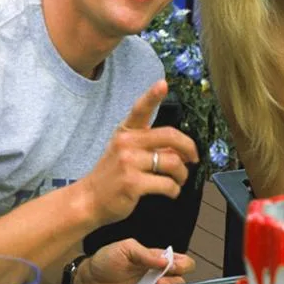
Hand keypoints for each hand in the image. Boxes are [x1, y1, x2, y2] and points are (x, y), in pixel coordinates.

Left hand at [75, 238, 194, 283]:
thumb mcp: (124, 248)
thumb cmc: (104, 261)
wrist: (86, 282)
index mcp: (154, 259)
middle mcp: (155, 275)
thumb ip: (144, 253)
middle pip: (180, 279)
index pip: (180, 261)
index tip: (172, 265)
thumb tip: (166, 259)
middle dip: (177, 277)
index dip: (182, 263)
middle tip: (163, 277)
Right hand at [81, 79, 198, 226]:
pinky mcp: (133, 183)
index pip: (140, 109)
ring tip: (180, 179)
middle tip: (194, 158)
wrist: (89, 200)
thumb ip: (152, 146)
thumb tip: (181, 150)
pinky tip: (171, 192)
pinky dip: (174, 190)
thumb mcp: (128, 152)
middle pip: (169, 136)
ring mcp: (129, 163)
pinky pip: (167, 184)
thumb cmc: (113, 174)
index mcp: (126, 131)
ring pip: (172, 162)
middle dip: (189, 147)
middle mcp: (127, 143)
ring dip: (183, 174)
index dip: (152, 95)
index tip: (163, 84)